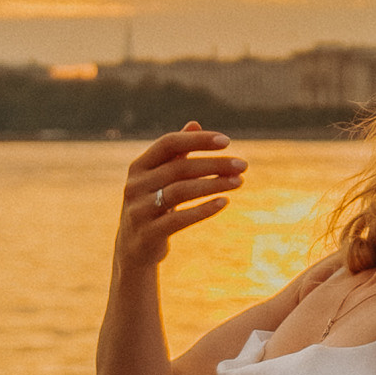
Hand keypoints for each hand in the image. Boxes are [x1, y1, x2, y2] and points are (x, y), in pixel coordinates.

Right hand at [115, 124, 248, 272]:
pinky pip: (179, 219)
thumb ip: (175, 153)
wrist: (132, 250)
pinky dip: (204, 209)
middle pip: (179, 168)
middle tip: (243, 165)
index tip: (227, 141)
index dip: (197, 141)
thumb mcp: (159, 178)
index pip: (169, 144)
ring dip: (214, 185)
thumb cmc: (152, 206)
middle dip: (214, 164)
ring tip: (239, 182)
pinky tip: (224, 202)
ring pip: (181, 191)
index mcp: (138, 166)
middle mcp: (135, 185)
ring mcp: (139, 210)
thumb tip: (194, 124)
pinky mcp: (148, 233)